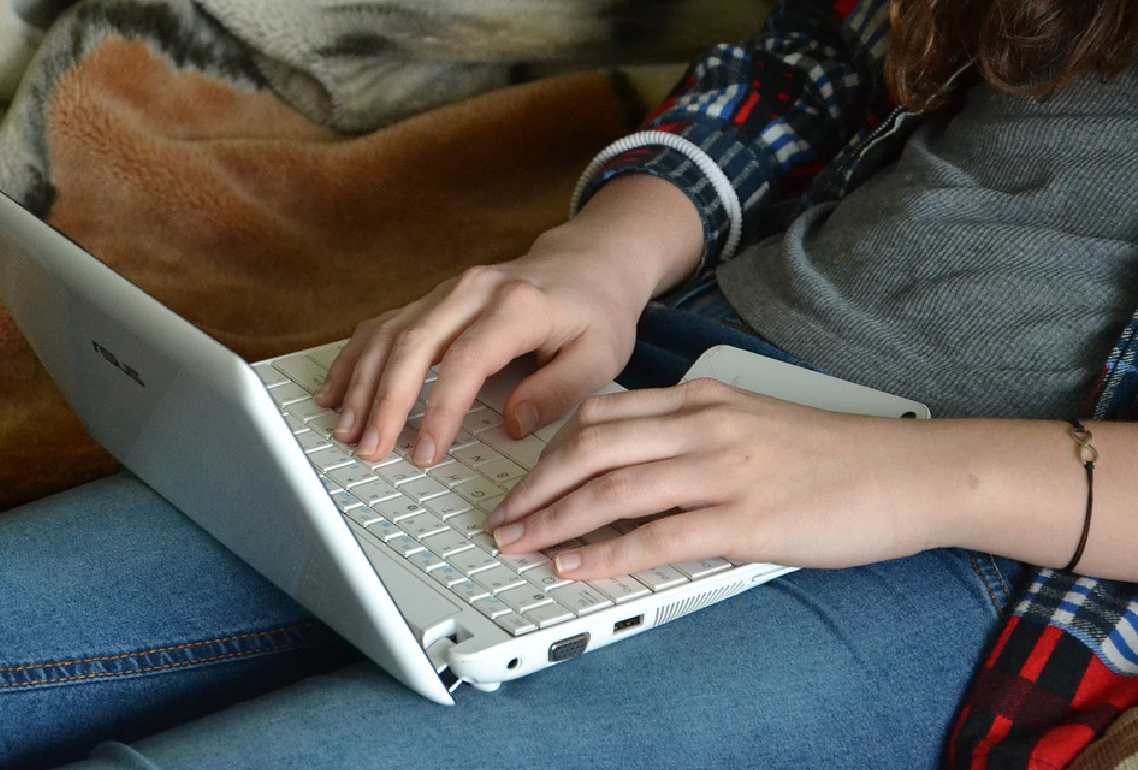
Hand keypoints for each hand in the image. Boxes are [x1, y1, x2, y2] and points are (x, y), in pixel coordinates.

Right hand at [315, 175, 703, 466]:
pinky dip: (355, 358)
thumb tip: (512, 425)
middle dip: (385, 401)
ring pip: (390, 333)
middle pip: (414, 343)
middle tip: (370, 448)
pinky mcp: (431, 299)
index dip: (440, 410)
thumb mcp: (601, 356)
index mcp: (518, 306)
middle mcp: (474, 291)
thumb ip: (559, 391)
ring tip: (346, 429)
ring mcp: (447, 291)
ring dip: (361, 383)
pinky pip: (382, 325)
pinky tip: (336, 392)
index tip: (425, 453)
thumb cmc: (595, 313)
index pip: (466, 361)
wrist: (587, 262)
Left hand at [485, 379, 953, 579]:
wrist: (911, 472)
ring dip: (554, 521)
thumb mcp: (752, 423)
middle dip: (534, 487)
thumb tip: (632, 463)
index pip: (601, 414)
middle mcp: (705, 426)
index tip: (520, 480)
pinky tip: (575, 566)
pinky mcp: (748, 519)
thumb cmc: (834, 456)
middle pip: (590, 448)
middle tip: (502, 519)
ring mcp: (725, 471)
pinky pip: (657, 536)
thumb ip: (693, 434)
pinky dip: (605, 554)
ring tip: (519, 545)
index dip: (548, 450)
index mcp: (703, 399)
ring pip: (612, 489)